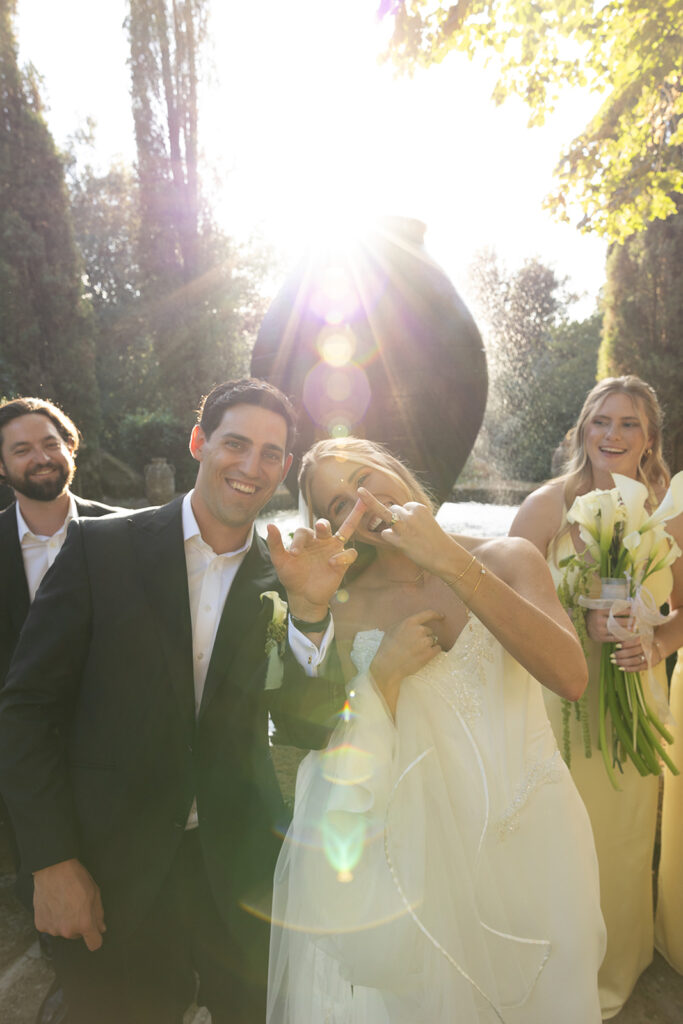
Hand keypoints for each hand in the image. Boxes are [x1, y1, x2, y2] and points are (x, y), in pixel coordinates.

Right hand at [33, 858, 105, 950]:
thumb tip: (101, 928)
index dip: (96, 938)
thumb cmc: (76, 878)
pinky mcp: (40, 925)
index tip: (94, 932)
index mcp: (84, 923)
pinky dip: (52, 918)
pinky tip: (53, 904)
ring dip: (65, 921)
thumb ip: (99, 914)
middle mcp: (67, 930)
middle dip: (79, 924)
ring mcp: (52, 929)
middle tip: (76, 906)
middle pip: (77, 935)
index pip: (94, 943)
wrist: (53, 869)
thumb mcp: (95, 893)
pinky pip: (50, 926)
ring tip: (63, 902)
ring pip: (63, 930)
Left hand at [267, 497, 365, 619]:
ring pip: (346, 531)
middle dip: (323, 524)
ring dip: (351, 520)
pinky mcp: (343, 562)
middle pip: (325, 525)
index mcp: (306, 539)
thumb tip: (269, 524)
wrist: (302, 597)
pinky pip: (350, 553)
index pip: (303, 532)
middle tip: (319, 526)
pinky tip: (333, 563)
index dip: (298, 540)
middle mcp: (321, 541)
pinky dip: (344, 556)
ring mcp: (333, 550)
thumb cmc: (291, 576)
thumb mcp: (280, 561)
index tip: (293, 554)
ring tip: (345, 524)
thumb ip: (275, 543)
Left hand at [357, 487, 450, 573]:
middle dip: (394, 518)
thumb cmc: (435, 540)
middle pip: (392, 509)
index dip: (403, 514)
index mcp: (418, 507)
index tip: (410, 523)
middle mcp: (411, 514)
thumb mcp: (426, 522)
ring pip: (384, 514)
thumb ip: (412, 516)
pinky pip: (385, 534)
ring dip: (383, 520)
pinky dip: (389, 538)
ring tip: (368, 500)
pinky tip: (399, 544)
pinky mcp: (400, 540)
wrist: (445, 556)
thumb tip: (393, 511)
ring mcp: (405, 527)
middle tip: (406, 531)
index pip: (403, 505)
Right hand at [370, 610, 443, 714]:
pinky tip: (424, 655)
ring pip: (433, 640)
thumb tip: (412, 625)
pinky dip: (433, 651)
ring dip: (428, 645)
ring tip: (416, 652)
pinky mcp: (429, 654)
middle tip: (414, 645)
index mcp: (410, 622)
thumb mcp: (392, 629)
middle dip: (424, 637)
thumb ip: (404, 625)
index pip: (428, 614)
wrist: (388, 665)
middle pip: (429, 631)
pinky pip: (437, 649)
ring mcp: (425, 642)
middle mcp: (419, 630)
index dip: (436, 615)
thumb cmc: (387, 648)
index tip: (441, 616)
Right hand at [586, 608, 635, 644]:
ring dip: (627, 629)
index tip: (633, 610)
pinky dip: (622, 637)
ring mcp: (599, 630)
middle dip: (628, 620)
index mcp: (599, 611)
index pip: (615, 610)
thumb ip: (611, 606)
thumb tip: (628, 604)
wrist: (583, 625)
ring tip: (634, 627)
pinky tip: (627, 635)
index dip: (626, 610)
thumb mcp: (600, 608)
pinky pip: (614, 638)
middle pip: (618, 621)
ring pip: (616, 630)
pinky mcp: (600, 638)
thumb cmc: (595, 615)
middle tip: (636, 619)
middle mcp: (598, 620)